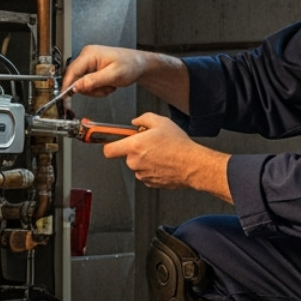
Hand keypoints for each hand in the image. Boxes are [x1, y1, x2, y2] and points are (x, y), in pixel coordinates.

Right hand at [62, 44, 148, 98]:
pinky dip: (97, 88)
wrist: (139, 65)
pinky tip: (107, 85)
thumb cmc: (130, 65)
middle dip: (89, 89)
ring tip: (108, 86)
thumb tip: (76, 87)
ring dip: (95, 90)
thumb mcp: (112, 75)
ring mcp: (89, 62)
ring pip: (82, 83)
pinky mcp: (92, 68)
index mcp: (90, 54)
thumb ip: (93, 81)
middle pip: (75, 79)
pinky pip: (87, 82)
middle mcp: (87, 56)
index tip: (64, 97)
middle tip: (103, 90)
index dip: (67, 86)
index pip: (72, 71)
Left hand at [103, 113, 231, 201]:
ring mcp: (142, 174)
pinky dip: (152, 168)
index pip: (108, 150)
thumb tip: (136, 121)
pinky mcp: (150, 183)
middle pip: (126, 155)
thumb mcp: (161, 122)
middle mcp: (135, 162)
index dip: (107, 145)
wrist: (193, 165)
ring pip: (137, 165)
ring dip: (145, 159)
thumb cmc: (179, 145)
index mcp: (134, 146)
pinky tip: (164, 162)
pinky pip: (146, 173)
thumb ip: (143, 118)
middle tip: (149, 143)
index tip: (107, 142)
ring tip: (161, 153)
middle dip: (135, 149)